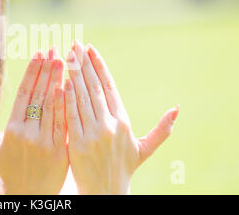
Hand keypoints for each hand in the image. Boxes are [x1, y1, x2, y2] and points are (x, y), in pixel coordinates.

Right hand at [0, 47, 68, 193]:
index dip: (32, 72)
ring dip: (58, 80)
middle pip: (38, 94)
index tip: (39, 54)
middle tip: (54, 49)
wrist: (31, 198)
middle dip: (46, 69)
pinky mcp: (61, 151)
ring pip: (52, 105)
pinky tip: (70, 86)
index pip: (23, 94)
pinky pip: (64, 123)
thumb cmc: (11, 173)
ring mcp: (45, 142)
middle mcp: (27, 134)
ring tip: (64, 60)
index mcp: (12, 130)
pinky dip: (66, 103)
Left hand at [64, 40, 179, 193]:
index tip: (90, 49)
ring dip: (72, 74)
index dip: (99, 65)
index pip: (109, 86)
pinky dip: (66, 97)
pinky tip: (60, 81)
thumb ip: (161, 129)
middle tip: (75, 44)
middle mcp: (110, 125)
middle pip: (94, 87)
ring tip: (65, 55)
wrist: (107, 193)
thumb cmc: (124, 168)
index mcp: (123, 121)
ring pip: (81, 97)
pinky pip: (70, 116)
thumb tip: (177, 109)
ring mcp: (93, 134)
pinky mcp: (78, 144)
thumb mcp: (143, 149)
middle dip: (83, 63)